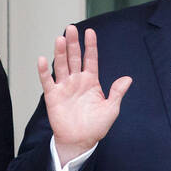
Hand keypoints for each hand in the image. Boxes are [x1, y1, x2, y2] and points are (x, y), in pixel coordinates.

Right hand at [37, 25, 131, 165]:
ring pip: (61, 65)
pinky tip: (42, 59)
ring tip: (60, 39)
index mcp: (91, 81)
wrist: (81, 141)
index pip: (91, 59)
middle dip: (73, 43)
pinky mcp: (53, 96)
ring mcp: (64, 87)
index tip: (90, 32)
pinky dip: (44, 71)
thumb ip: (117, 92)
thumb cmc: (96, 126)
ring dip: (60, 52)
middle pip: (74, 58)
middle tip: (71, 28)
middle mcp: (77, 81)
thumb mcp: (111, 109)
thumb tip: (128, 78)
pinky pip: (47, 81)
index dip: (90, 46)